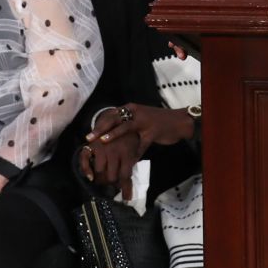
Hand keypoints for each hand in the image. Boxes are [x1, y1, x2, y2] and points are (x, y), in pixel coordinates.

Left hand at [79, 104, 195, 189]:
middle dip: (100, 128)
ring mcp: (144, 121)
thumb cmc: (157, 122)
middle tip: (89, 138)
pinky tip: (128, 158)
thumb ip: (127, 124)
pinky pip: (141, 143)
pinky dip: (134, 151)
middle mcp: (136, 112)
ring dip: (112, 134)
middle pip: (114, 119)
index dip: (99, 123)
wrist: (178, 121)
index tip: (89, 133)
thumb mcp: (140, 119)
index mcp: (131, 108)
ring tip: (102, 142)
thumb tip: (111, 133)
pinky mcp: (153, 131)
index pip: (111, 114)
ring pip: (125, 127)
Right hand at [79, 129, 144, 196]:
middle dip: (113, 184)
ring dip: (102, 178)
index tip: (127, 199)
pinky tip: (90, 177)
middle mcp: (113, 151)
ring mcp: (101, 148)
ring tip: (105, 180)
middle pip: (112, 176)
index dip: (126, 189)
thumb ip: (134, 163)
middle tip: (114, 186)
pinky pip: (85, 160)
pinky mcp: (92, 144)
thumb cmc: (130, 135)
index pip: (125, 175)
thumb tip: (131, 180)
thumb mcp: (137, 147)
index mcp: (127, 152)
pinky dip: (87, 170)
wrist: (120, 116)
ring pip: (100, 171)